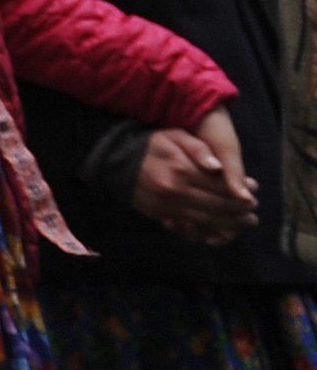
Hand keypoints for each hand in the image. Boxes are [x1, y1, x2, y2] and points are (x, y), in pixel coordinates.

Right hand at [133, 108, 256, 243]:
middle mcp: (176, 190)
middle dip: (238, 212)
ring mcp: (167, 205)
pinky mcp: (160, 214)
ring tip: (243, 225)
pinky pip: (188, 227)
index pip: (219, 186)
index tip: (255, 196)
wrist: (115, 159)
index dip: (240, 192)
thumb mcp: (175, 136)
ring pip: (205, 220)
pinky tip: (219, 233)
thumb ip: (198, 149)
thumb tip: (219, 167)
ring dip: (228, 225)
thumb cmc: (152, 144)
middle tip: (253, 215)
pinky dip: (206, 232)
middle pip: (215, 205)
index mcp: (182, 169)